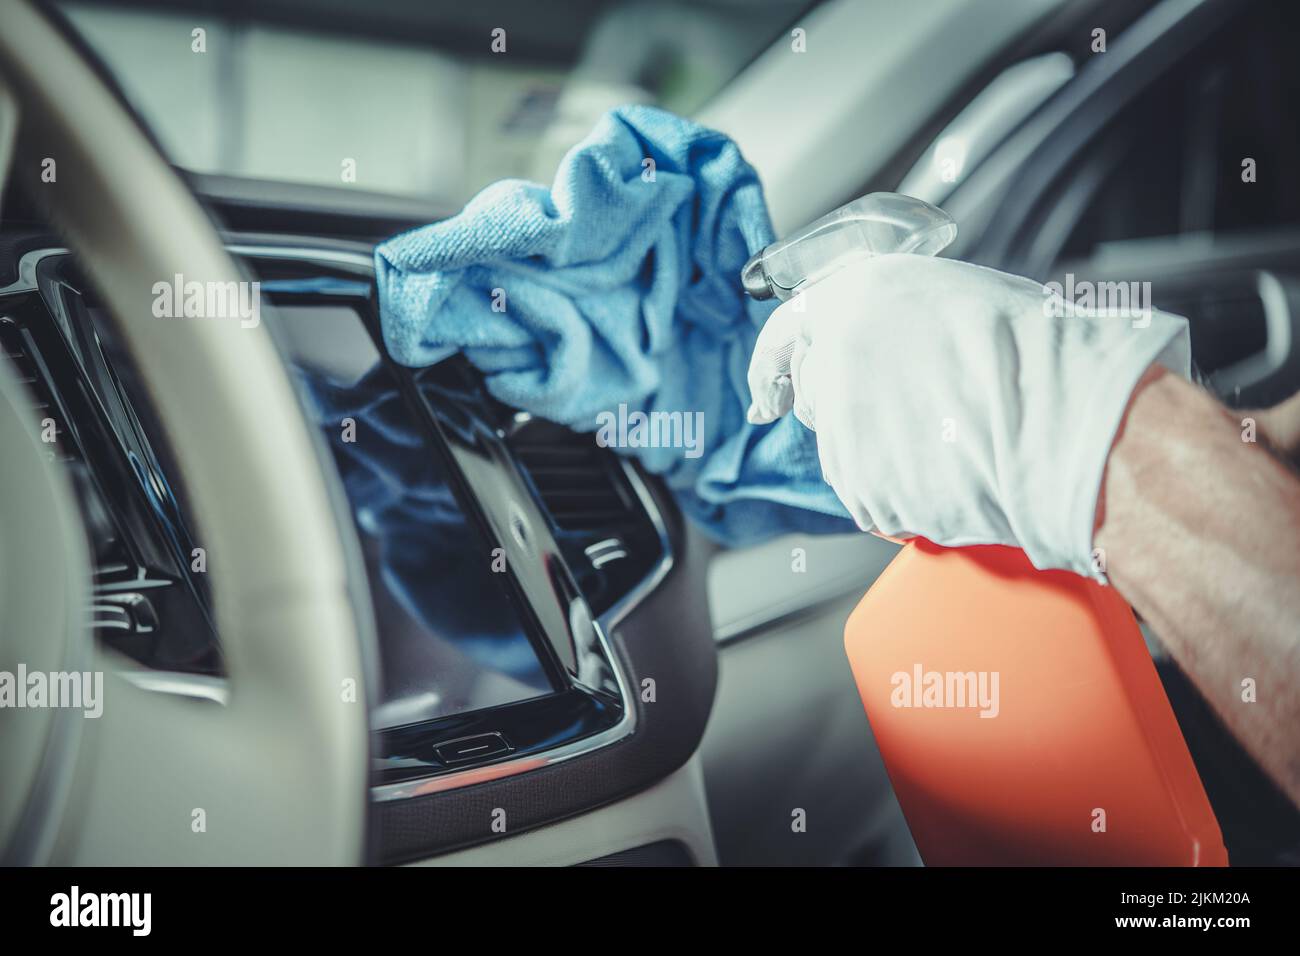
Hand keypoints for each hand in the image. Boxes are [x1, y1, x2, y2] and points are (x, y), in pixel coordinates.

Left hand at [745, 254, 1190, 576]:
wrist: (1069, 417)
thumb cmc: (1037, 351)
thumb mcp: (954, 299)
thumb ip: (895, 318)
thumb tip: (883, 344)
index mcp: (855, 296)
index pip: (785, 332)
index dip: (773, 366)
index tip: (767, 395)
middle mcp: (836, 355)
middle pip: (818, 396)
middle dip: (849, 408)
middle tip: (911, 412)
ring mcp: (843, 425)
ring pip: (844, 450)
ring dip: (882, 452)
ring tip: (952, 440)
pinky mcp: (862, 485)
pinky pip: (870, 496)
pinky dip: (901, 494)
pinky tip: (950, 474)